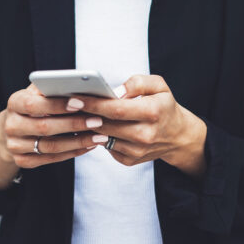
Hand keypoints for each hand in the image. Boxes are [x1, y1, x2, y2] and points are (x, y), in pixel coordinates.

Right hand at [0, 83, 109, 168]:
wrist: (13, 128)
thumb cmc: (34, 105)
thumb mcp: (37, 93)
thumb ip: (52, 89)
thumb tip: (79, 87)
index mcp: (14, 103)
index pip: (34, 104)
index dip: (57, 104)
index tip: (81, 103)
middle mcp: (11, 125)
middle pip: (44, 128)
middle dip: (74, 124)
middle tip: (97, 121)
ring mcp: (15, 146)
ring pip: (50, 146)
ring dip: (78, 141)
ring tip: (99, 136)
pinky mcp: (22, 161)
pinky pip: (51, 159)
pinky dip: (72, 152)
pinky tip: (88, 145)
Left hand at [67, 74, 207, 176]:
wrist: (177, 135)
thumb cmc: (163, 105)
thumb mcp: (158, 86)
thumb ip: (137, 83)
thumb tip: (115, 90)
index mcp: (153, 112)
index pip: (117, 109)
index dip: (93, 104)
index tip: (74, 98)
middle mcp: (146, 135)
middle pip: (106, 125)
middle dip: (84, 115)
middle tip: (65, 105)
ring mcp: (137, 151)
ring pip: (103, 138)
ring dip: (86, 127)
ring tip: (72, 114)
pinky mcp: (130, 160)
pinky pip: (106, 148)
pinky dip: (95, 137)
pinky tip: (88, 127)